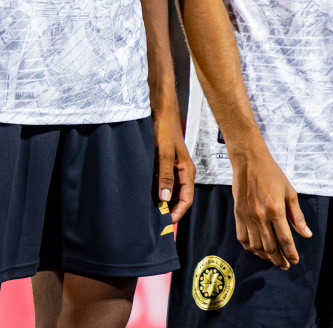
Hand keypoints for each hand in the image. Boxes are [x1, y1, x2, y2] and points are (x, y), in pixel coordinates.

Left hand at [154, 109, 193, 223]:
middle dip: (169, 209)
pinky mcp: (163, 163)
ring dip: (161, 200)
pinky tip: (145, 195)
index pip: (186, 199)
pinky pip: (161, 181)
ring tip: (149, 212)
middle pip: (178, 197)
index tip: (166, 223)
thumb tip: (165, 198)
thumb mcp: (163, 152)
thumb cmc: (164, 128)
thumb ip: (165, 175)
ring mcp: (172, 168)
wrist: (160, 108)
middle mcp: (181, 171)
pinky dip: (155, 189)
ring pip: (169, 190)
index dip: (177, 213)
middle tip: (155, 221)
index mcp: (186, 171)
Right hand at [229, 144, 309, 268]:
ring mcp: (247, 216)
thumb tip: (307, 235)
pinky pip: (242, 237)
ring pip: (255, 245)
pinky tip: (256, 250)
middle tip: (284, 265)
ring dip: (264, 256)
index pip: (285, 239)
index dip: (291, 253)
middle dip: (278, 259)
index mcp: (276, 209)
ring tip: (272, 259)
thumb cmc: (272, 174)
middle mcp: (260, 215)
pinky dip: (249, 247)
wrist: (249, 161)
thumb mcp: (290, 192)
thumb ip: (297, 216)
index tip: (295, 261)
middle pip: (270, 246)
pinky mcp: (238, 214)